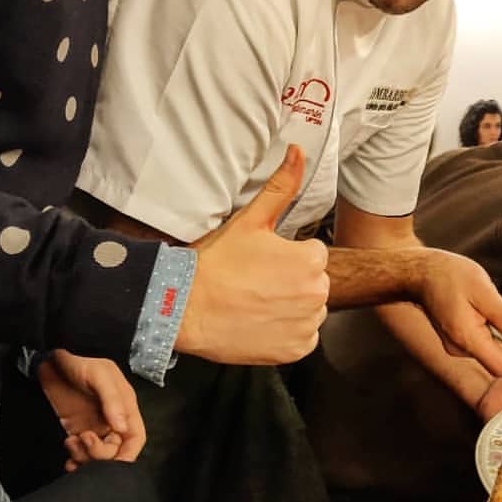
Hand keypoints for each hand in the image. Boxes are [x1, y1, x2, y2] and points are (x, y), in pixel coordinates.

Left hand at [36, 350, 145, 470]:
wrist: (52, 360)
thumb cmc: (80, 362)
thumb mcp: (99, 375)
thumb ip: (112, 400)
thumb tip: (122, 428)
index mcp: (125, 407)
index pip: (135, 437)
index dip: (129, 454)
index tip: (114, 464)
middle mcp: (112, 421)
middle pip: (116, 452)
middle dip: (100, 454)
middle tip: (83, 438)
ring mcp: (94, 427)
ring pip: (97, 456)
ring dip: (84, 457)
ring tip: (70, 441)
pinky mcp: (77, 432)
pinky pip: (81, 455)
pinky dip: (76, 462)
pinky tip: (67, 457)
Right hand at [179, 145, 329, 364]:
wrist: (184, 308)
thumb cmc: (216, 263)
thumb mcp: (250, 220)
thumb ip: (281, 186)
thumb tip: (299, 150)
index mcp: (311, 260)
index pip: (311, 255)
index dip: (285, 257)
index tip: (260, 263)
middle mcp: (317, 294)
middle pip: (312, 283)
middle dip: (290, 281)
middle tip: (254, 283)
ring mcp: (307, 325)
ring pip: (309, 310)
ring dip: (291, 307)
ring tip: (256, 303)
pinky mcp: (295, 351)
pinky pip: (302, 338)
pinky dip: (287, 333)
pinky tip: (261, 323)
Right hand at [416, 251, 501, 377]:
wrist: (419, 271)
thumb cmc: (448, 275)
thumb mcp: (482, 289)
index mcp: (468, 339)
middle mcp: (460, 350)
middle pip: (499, 360)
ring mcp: (456, 347)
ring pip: (491, 350)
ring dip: (501, 334)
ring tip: (493, 306)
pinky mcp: (455, 340)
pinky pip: (481, 343)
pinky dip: (490, 330)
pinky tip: (484, 309)